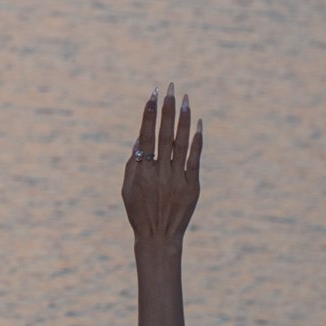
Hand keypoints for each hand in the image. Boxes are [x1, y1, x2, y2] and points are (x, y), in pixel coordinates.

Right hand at [122, 84, 201, 251]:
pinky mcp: (192, 186)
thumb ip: (132, 164)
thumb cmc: (139, 212)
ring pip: (181, 143)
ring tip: (185, 99)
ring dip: (183, 119)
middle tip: (170, 88)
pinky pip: (195, 160)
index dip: (149, 113)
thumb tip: (139, 138)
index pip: (145, 135)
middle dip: (167, 109)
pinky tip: (199, 125)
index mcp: (141, 170)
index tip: (152, 93)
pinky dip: (198, 141)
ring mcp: (176, 178)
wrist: (158, 237)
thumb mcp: (127, 189)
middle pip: (164, 134)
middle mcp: (159, 172)